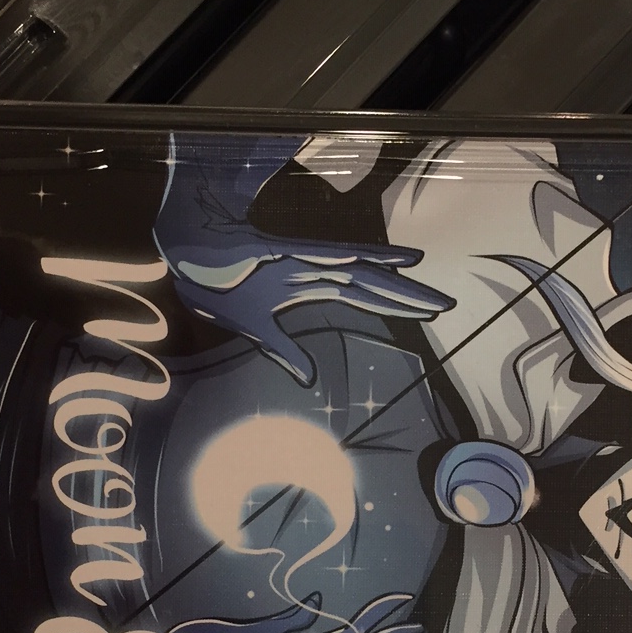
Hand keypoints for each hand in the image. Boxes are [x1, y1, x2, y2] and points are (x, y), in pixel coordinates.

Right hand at [153, 135, 452, 385]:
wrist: (185, 254)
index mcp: (312, 285)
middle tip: (446, 304)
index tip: (433, 312)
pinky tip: (358, 260)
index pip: (367, 295)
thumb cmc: (223, 285)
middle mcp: (312, 268)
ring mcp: (295, 258)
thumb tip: (312, 381)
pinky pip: (306, 255)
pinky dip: (332, 256)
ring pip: (346, 265)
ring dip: (381, 271)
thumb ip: (289, 353)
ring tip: (417, 271)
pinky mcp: (271, 250)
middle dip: (406, 293)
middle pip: (369, 281)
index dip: (399, 303)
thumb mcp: (259, 330)